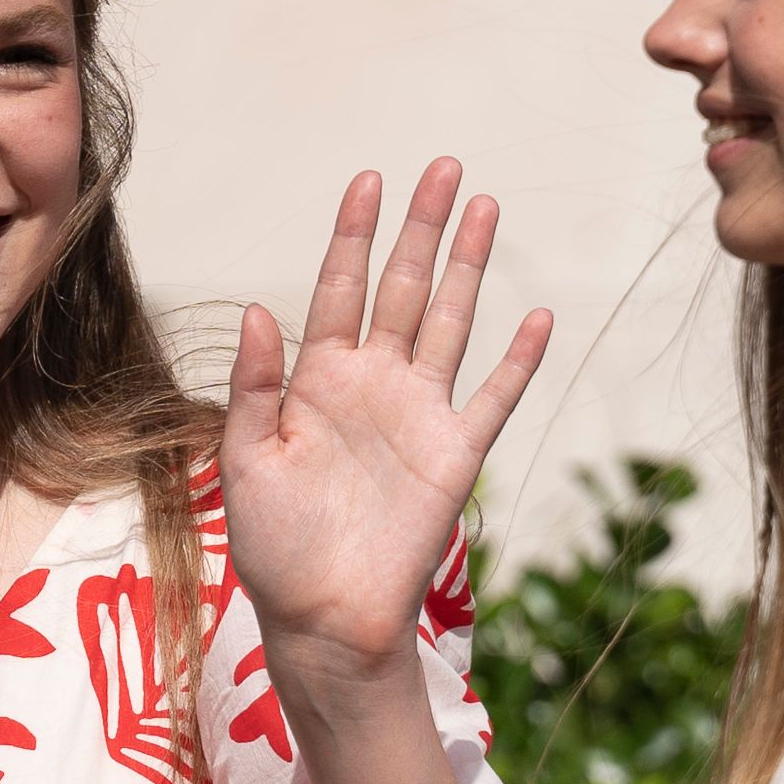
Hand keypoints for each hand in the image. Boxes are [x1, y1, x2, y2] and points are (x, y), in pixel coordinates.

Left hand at [222, 160, 552, 702]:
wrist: (324, 617)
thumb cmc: (275, 547)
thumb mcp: (246, 462)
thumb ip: (254, 387)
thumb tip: (259, 309)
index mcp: (317, 380)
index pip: (340, 288)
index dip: (354, 234)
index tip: (368, 179)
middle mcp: (373, 385)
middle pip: (406, 288)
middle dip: (422, 228)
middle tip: (444, 166)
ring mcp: (419, 415)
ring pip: (452, 322)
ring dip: (470, 267)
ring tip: (486, 208)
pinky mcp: (456, 454)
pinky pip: (494, 397)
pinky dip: (517, 360)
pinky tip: (536, 317)